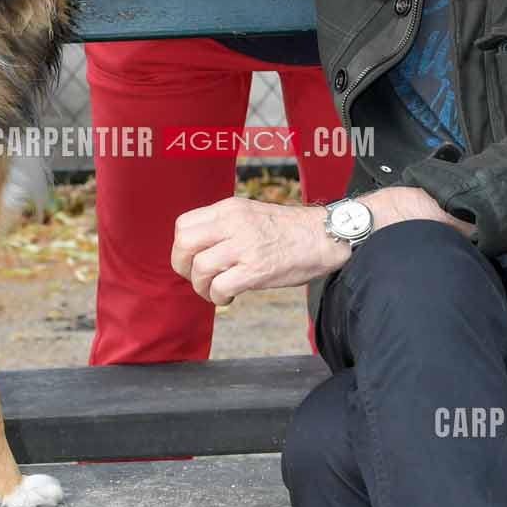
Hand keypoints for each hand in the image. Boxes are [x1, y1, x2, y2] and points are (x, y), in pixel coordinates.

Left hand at [170, 199, 342, 306]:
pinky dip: (218, 298)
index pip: (183, 225)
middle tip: (196, 278)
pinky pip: (220, 287)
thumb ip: (225, 226)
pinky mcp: (256, 269)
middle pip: (184, 245)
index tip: (192, 260)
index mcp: (230, 209)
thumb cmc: (290, 230)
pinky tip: (229, 297)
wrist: (325, 236)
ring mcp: (245, 246)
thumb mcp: (251, 214)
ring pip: (200, 268)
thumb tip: (200, 249)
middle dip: (182, 267)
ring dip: (202, 287)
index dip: (181, 247)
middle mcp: (234, 223)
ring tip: (215, 291)